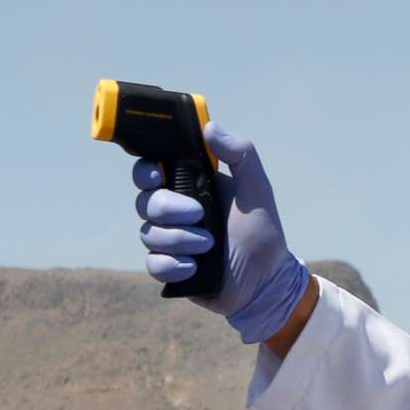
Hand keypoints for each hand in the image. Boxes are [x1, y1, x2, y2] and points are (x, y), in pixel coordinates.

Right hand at [131, 121, 312, 343]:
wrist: (265, 282)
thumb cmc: (262, 233)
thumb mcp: (257, 189)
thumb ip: (240, 154)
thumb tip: (210, 126)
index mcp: (190, 187)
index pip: (152, 170)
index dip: (145, 171)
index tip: (157, 176)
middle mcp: (175, 212)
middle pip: (145, 202)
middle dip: (168, 208)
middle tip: (199, 215)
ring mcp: (170, 241)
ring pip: (148, 234)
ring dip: (179, 239)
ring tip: (209, 246)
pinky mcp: (169, 268)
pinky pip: (153, 264)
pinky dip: (173, 265)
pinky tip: (195, 267)